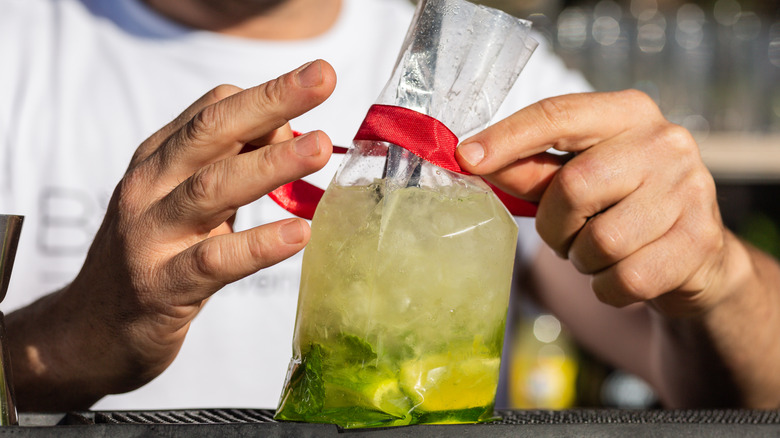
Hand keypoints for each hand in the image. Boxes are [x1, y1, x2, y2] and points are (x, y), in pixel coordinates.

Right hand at [9, 60, 336, 408]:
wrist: (92, 329)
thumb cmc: (155, 253)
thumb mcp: (184, 200)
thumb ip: (229, 166)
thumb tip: (291, 135)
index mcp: (158, 159)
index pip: (213, 110)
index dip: (265, 97)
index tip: (315, 84)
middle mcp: (149, 186)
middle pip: (212, 132)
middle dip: (271, 101)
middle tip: (323, 77)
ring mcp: (151, 235)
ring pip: (212, 188)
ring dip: (270, 164)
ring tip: (320, 148)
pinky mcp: (162, 286)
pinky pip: (214, 261)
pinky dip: (258, 245)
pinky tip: (298, 234)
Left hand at [456, 90, 730, 315]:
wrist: (695, 255)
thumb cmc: (622, 206)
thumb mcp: (578, 177)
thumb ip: (530, 169)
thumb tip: (471, 159)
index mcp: (629, 112)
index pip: (558, 115)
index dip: (507, 138)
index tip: (465, 158)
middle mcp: (666, 142)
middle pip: (574, 187)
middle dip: (554, 224)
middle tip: (563, 234)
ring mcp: (691, 190)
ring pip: (600, 241)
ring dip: (582, 259)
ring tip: (599, 251)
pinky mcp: (701, 242)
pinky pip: (625, 279)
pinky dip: (607, 288)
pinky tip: (622, 274)